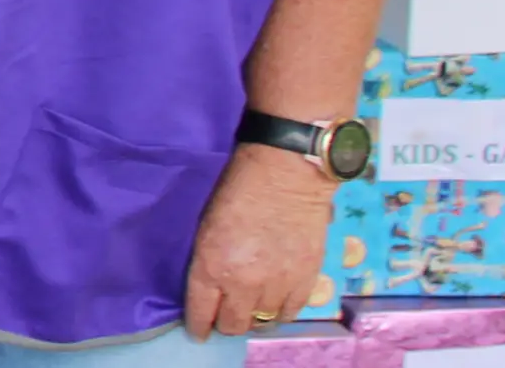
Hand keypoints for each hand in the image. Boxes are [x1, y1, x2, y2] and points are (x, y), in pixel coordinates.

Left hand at [183, 143, 335, 338]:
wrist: (285, 174)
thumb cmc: (237, 190)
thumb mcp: (205, 227)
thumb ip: (208, 263)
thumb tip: (211, 289)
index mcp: (211, 266)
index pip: (201, 313)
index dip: (199, 326)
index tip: (199, 331)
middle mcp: (243, 282)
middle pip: (233, 325)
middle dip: (225, 323)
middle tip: (225, 315)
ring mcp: (277, 284)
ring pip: (262, 322)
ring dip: (254, 318)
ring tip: (251, 308)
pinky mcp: (305, 281)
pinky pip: (290, 313)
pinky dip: (280, 313)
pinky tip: (274, 304)